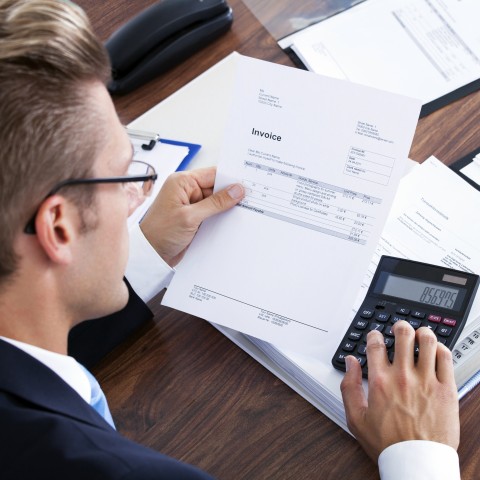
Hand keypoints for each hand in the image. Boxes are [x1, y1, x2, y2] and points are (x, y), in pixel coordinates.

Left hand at [139, 166, 243, 266]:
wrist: (150, 255)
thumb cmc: (160, 233)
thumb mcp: (190, 217)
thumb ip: (215, 203)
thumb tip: (236, 190)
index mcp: (182, 182)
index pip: (213, 174)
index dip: (231, 179)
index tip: (249, 184)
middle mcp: (187, 190)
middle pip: (217, 188)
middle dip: (232, 195)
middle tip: (252, 199)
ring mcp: (191, 205)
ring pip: (217, 202)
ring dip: (227, 208)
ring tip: (246, 212)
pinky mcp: (194, 218)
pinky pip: (213, 214)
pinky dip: (221, 218)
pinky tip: (233, 222)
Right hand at [340, 320, 459, 461]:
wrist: (417, 463)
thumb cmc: (388, 444)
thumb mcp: (356, 418)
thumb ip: (349, 386)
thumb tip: (350, 363)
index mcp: (381, 381)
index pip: (376, 344)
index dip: (374, 334)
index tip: (375, 336)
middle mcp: (403, 377)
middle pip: (403, 335)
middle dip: (400, 326)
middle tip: (399, 329)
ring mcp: (427, 381)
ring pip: (427, 341)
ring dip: (422, 333)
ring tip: (420, 335)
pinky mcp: (447, 389)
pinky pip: (446, 358)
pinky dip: (440, 348)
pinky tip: (436, 351)